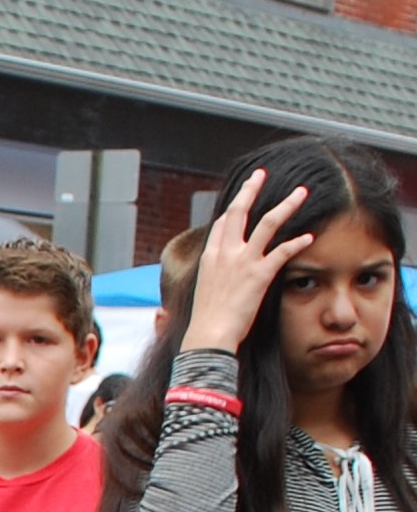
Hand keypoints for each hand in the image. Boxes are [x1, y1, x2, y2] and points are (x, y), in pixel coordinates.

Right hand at [185, 168, 313, 352]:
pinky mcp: (260, 274)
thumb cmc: (204, 323)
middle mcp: (225, 254)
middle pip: (239, 212)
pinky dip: (297, 242)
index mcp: (209, 258)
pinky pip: (282, 251)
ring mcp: (243, 262)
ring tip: (301, 193)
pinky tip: (309, 237)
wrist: (208, 336)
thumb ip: (210, 282)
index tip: (241, 201)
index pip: (221, 225)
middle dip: (251, 190)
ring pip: (268, 223)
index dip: (232, 211)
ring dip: (287, 205)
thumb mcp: (201, 294)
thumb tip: (208, 287)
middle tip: (261, 175)